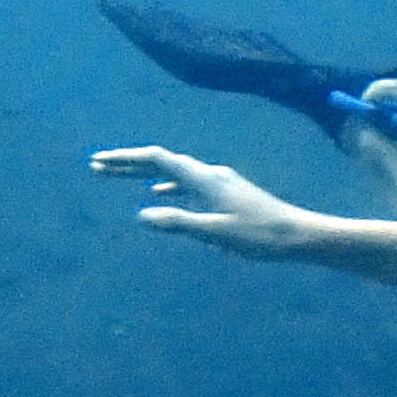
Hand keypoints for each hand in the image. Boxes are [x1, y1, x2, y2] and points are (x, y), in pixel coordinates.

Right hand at [88, 146, 314, 257]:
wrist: (300, 235)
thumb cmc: (260, 237)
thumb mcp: (216, 233)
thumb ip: (179, 223)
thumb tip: (142, 214)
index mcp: (204, 179)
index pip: (156, 160)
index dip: (124, 159)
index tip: (97, 163)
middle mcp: (210, 174)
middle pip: (162, 161)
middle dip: (127, 163)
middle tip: (96, 166)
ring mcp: (220, 181)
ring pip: (174, 171)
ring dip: (144, 172)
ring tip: (119, 176)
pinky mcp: (227, 192)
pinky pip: (189, 182)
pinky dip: (168, 184)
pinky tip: (161, 194)